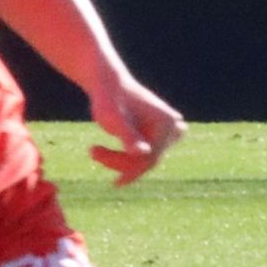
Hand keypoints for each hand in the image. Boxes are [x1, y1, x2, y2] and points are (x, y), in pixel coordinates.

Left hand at [88, 65, 184, 185]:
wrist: (106, 82)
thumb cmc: (108, 99)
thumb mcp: (113, 120)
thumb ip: (128, 136)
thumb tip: (145, 153)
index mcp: (167, 123)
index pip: (152, 158)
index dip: (133, 173)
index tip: (116, 184)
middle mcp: (173, 126)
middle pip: (148, 160)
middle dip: (121, 161)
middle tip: (92, 151)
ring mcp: (168, 130)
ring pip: (143, 159)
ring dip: (119, 160)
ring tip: (92, 150)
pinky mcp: (159, 134)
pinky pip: (141, 155)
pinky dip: (121, 156)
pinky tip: (100, 150)